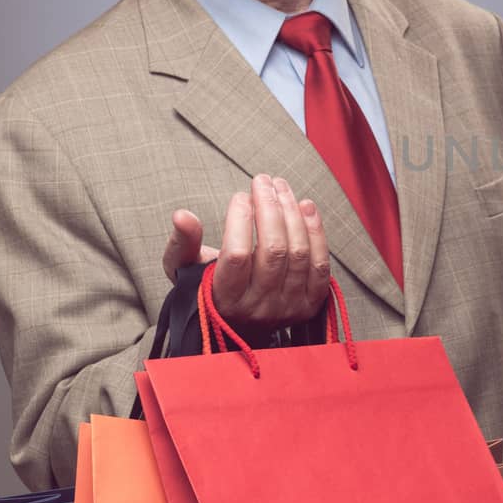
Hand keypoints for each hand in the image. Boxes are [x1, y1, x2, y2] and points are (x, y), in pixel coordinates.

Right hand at [162, 175, 330, 334]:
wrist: (239, 321)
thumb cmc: (209, 288)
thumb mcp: (184, 269)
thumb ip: (183, 242)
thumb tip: (182, 215)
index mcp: (225, 299)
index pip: (236, 255)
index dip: (240, 220)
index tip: (240, 196)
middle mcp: (259, 307)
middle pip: (273, 250)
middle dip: (270, 207)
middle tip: (263, 181)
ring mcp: (288, 306)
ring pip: (298, 252)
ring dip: (293, 213)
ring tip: (281, 187)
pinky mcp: (310, 303)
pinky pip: (320, 264)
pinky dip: (316, 231)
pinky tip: (306, 206)